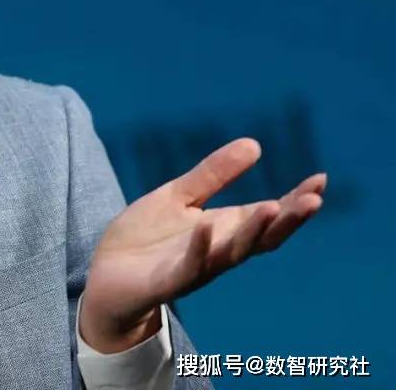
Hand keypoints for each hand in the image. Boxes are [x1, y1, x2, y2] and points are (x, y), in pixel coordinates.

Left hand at [79, 138, 325, 352]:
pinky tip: (207, 226)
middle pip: (261, 238)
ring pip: (232, 253)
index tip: (321, 180)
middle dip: (288, 220)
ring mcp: (195, 267)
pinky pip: (188, 266)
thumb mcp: (178, 197)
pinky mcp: (167, 282)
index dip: (295, 201)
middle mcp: (217, 251)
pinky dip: (199, 248)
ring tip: (273, 206)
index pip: (268, 216)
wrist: (106, 277)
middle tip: (314, 199)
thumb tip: (255, 145)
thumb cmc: (145, 239)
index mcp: (223, 229)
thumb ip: (213, 174)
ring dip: (253, 232)